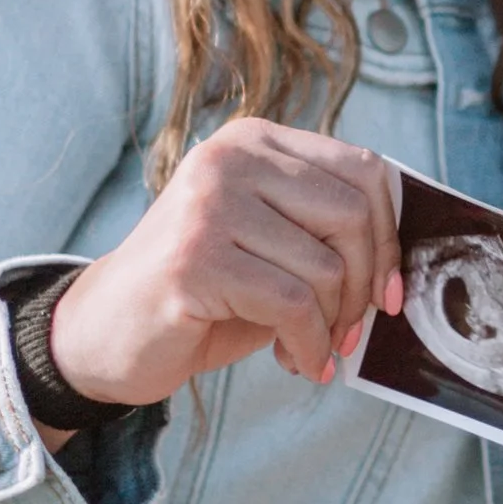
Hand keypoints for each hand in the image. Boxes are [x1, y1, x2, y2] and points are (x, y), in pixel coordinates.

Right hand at [46, 120, 402, 417]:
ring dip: (330, 325)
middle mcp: (230, 159)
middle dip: (363, 286)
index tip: (386, 292)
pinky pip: (292, 305)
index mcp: (255, 142)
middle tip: (349, 331)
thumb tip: (398, 264)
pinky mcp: (195, 259)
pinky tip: (294, 361)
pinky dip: (307, 345)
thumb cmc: (203, 293)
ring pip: (324, 266)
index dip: (389, 236)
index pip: (364, 170)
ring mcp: (209, 205)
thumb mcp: (270, 245)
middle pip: (352, 214)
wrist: (104, 334)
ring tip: (307, 348)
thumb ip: (324, 232)